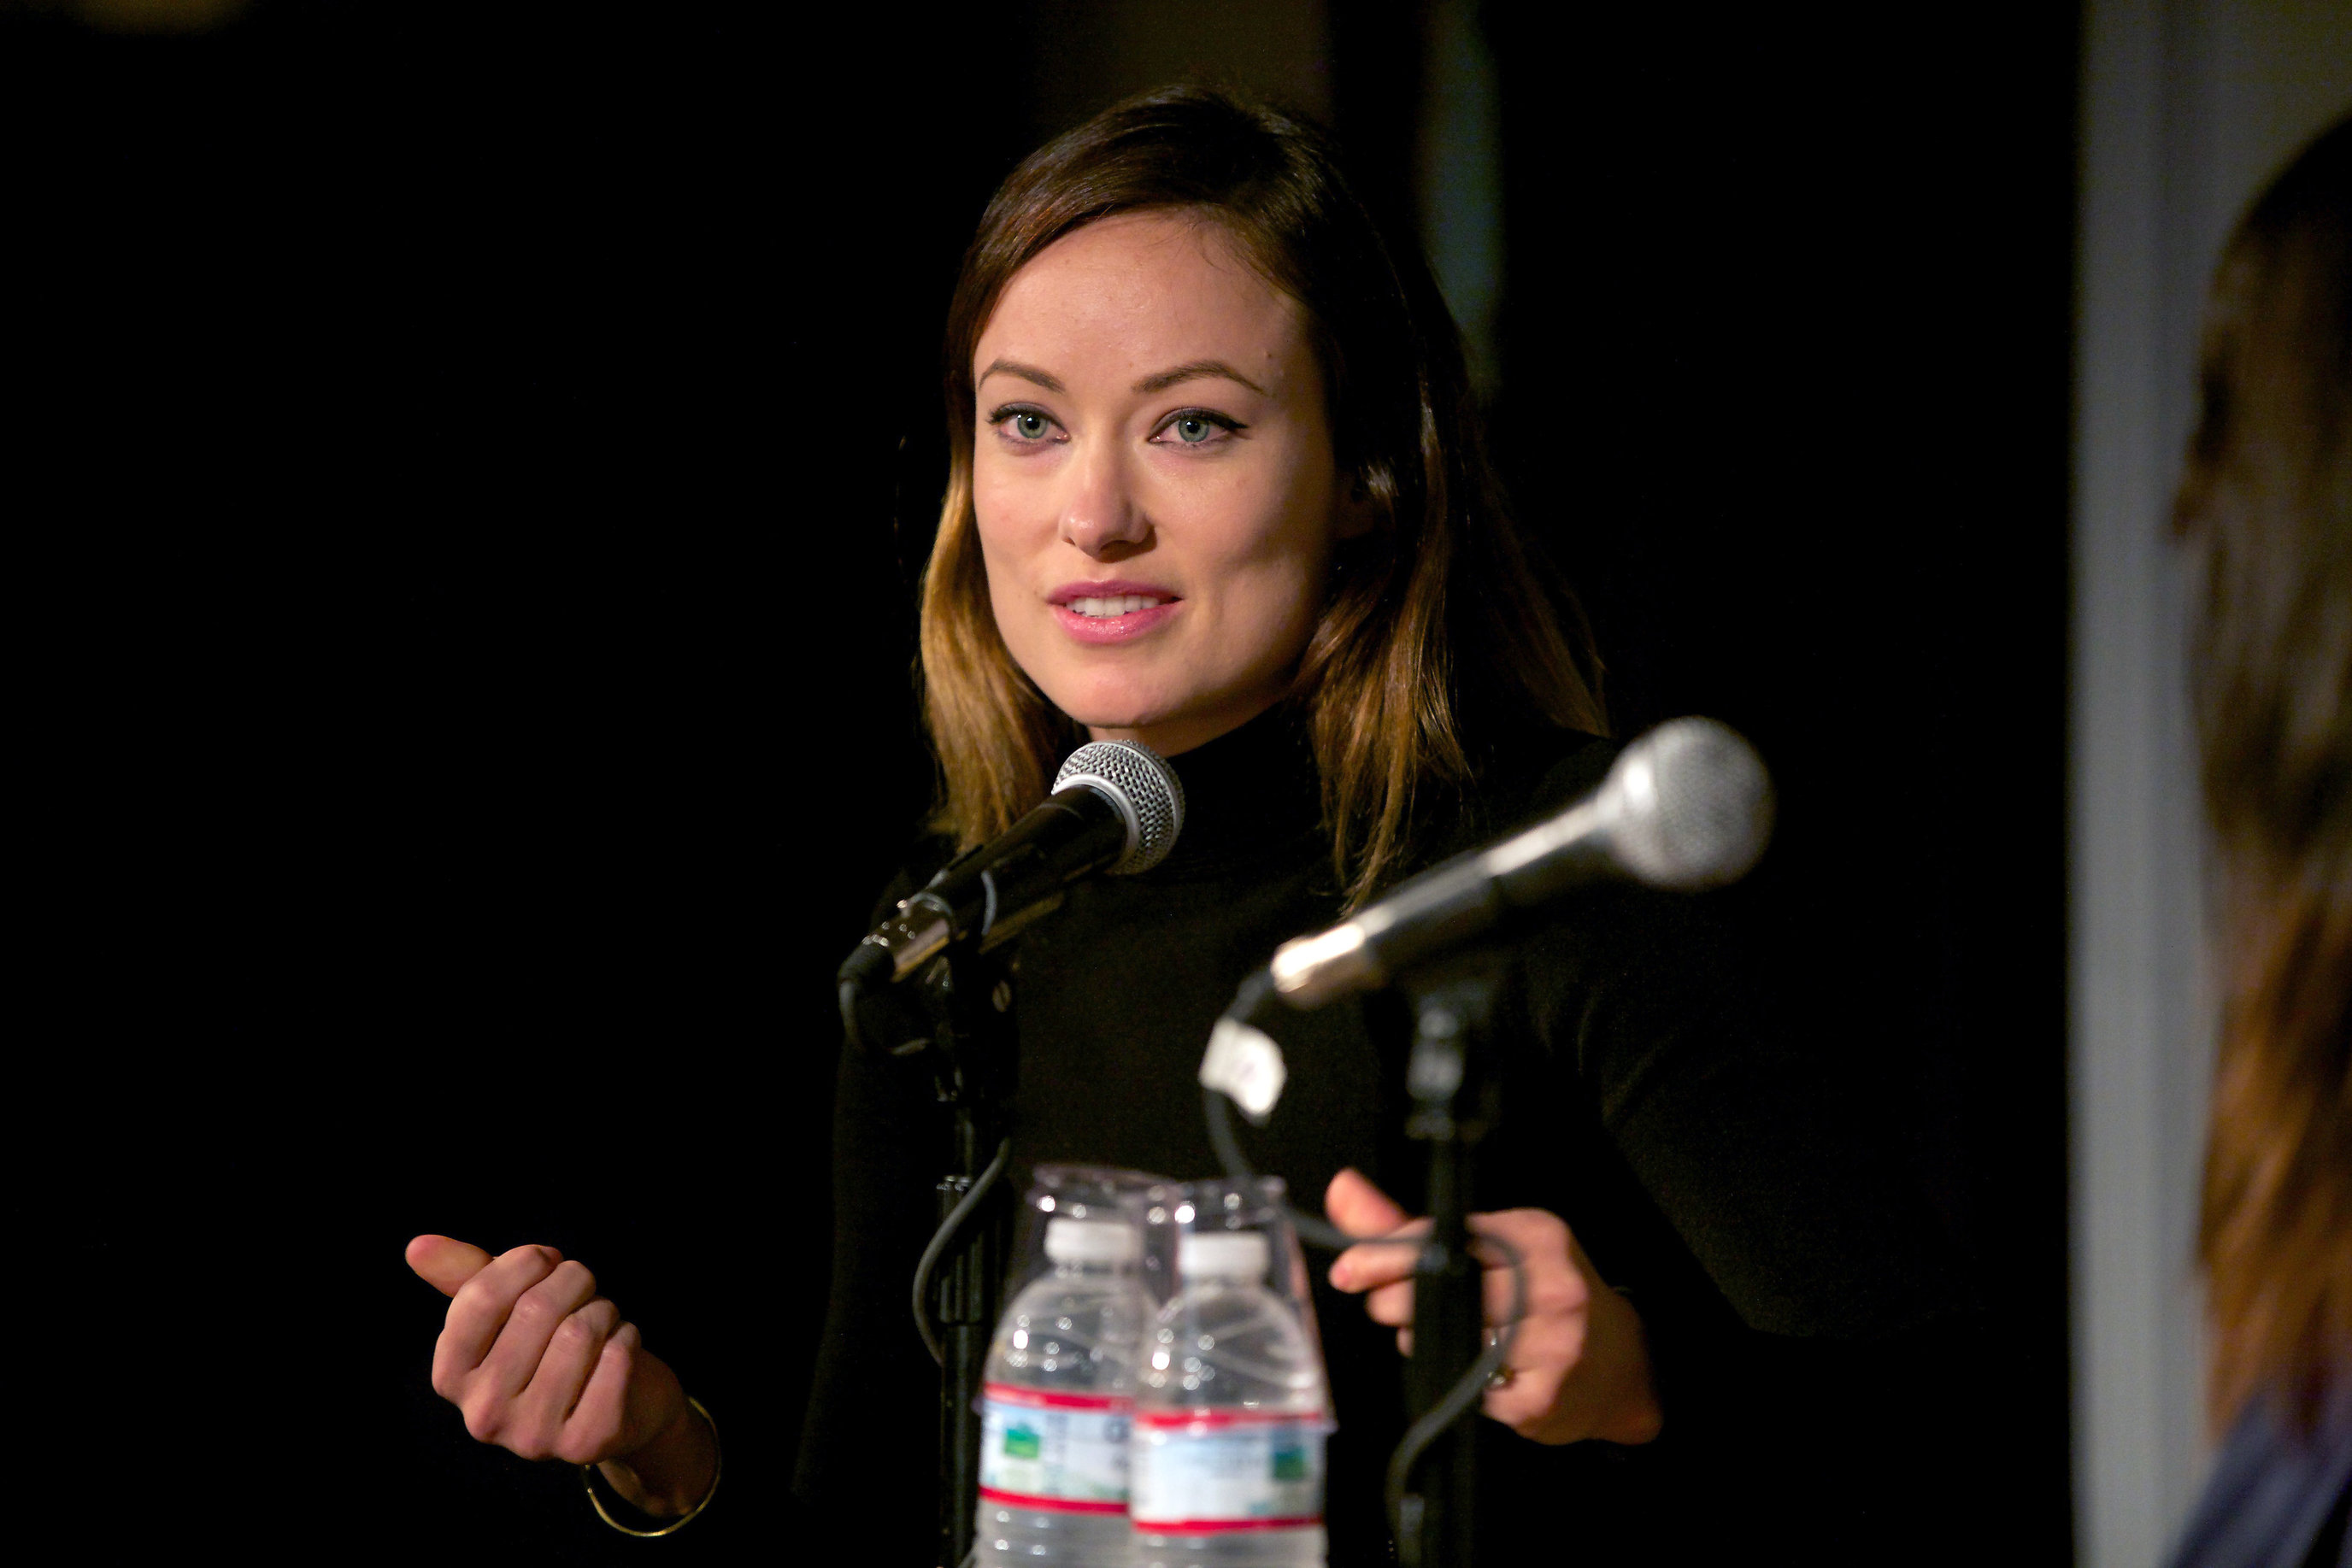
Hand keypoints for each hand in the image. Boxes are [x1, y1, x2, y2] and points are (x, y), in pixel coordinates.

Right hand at [406, 1234, 715, 1515]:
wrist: (623, 1403)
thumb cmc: (556, 1344)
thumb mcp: (507, 1308)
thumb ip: (464, 1276)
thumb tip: (417, 1245)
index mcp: (451, 1377)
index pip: (480, 1298)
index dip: (524, 1263)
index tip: (546, 1259)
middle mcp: (482, 1415)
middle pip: (536, 1309)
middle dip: (573, 1280)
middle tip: (584, 1287)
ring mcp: (531, 1436)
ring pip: (580, 1331)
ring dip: (603, 1309)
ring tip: (602, 1319)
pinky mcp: (584, 1444)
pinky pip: (616, 1358)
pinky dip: (628, 1336)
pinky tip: (620, 1346)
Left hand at [1323, 1170, 1661, 1446]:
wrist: (1625, 1367)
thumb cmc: (1546, 1297)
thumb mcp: (1493, 1248)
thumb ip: (1411, 1227)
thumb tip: (1342, 1189)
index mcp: (1536, 1235)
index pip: (1444, 1238)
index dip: (1385, 1255)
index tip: (1349, 1269)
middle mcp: (1552, 1284)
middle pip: (1441, 1291)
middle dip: (1395, 1301)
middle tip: (1389, 1308)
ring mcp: (1554, 1345)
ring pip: (1449, 1342)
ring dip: (1420, 1342)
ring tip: (1439, 1336)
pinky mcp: (1543, 1399)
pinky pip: (1470, 1394)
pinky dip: (1458, 1383)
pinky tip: (1474, 1373)